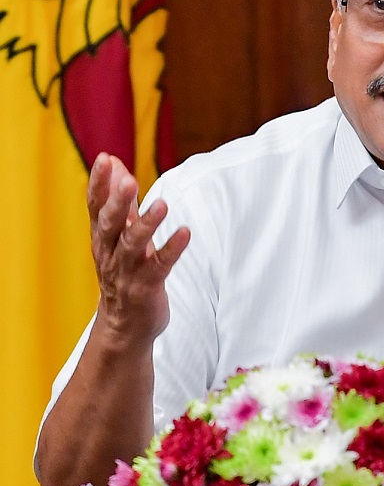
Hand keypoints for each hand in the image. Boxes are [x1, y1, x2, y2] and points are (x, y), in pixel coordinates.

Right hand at [87, 153, 190, 346]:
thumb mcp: (119, 235)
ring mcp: (127, 272)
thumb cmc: (124, 273)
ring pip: (132, 246)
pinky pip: (159, 267)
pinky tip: (185, 232)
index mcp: (102, 238)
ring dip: (147, 225)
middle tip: (129, 180)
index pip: (96, 207)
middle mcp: (110, 253)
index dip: (99, 183)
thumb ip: (121, 200)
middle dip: (118, 202)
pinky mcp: (146, 288)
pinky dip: (172, 250)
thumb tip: (114, 163)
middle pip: (110, 224)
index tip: (105, 159)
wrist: (125, 326)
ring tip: (163, 205)